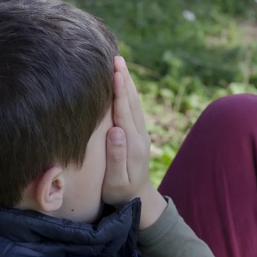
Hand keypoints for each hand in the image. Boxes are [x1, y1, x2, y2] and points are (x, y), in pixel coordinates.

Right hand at [102, 56, 165, 227]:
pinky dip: (127, 92)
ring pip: (133, 102)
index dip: (120, 91)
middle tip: (117, 57)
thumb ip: (116, 157)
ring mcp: (140, 133)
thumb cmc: (120, 192)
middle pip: (131, 102)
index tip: (116, 72)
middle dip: (125, 79)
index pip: (124, 112)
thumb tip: (116, 131)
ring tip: (119, 63)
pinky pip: (132, 108)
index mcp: (132, 144)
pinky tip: (122, 82)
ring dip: (127, 82)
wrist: (139, 199)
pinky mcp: (137, 133)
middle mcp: (139, 135)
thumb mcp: (116, 181)